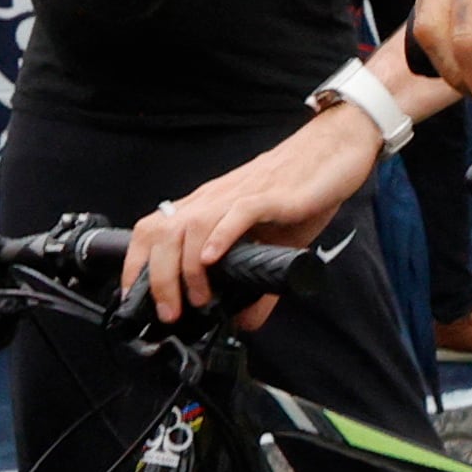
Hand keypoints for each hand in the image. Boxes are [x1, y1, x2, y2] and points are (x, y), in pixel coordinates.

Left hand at [122, 102, 381, 325]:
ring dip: (188, 267)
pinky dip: (220, 237)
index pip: (154, 231)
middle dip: (159, 278)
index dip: (136, 265)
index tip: (138, 300)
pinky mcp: (272, 195)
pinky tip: (215, 259)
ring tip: (201, 297)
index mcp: (209, 207)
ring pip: (192, 226)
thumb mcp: (275, 244)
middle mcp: (216, 199)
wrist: (335, 149)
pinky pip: (238, 212)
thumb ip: (257, 281)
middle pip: (164, 233)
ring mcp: (241, 195)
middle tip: (172, 312)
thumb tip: (246, 322)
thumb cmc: (303, 190)